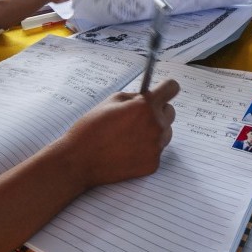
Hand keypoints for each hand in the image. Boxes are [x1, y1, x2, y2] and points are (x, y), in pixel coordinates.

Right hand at [62, 79, 179, 186]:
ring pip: (165, 132)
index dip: (166, 88)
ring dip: (154, 131)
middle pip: (170, 111)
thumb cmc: (91, 128)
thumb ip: (134, 97)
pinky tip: (127, 151)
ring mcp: (156, 146)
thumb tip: (148, 96)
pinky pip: (156, 151)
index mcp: (146, 106)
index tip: (163, 91)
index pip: (172, 87)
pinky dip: (146, 150)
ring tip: (129, 136)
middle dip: (158, 111)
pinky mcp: (153, 164)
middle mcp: (156, 125)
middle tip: (138, 117)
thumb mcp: (110, 101)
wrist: (79, 160)